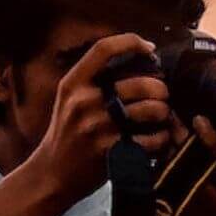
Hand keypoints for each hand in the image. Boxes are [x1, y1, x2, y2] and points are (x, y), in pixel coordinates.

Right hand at [34, 33, 174, 213]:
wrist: (51, 174)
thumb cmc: (67, 134)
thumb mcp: (69, 100)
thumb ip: (94, 80)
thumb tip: (138, 60)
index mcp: (73, 83)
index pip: (104, 48)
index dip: (132, 42)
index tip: (149, 49)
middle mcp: (84, 101)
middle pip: (140, 82)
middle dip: (161, 89)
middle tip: (163, 95)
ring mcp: (97, 127)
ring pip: (151, 109)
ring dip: (164, 112)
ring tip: (162, 117)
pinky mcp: (111, 151)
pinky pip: (152, 139)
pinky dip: (161, 138)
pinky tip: (157, 138)